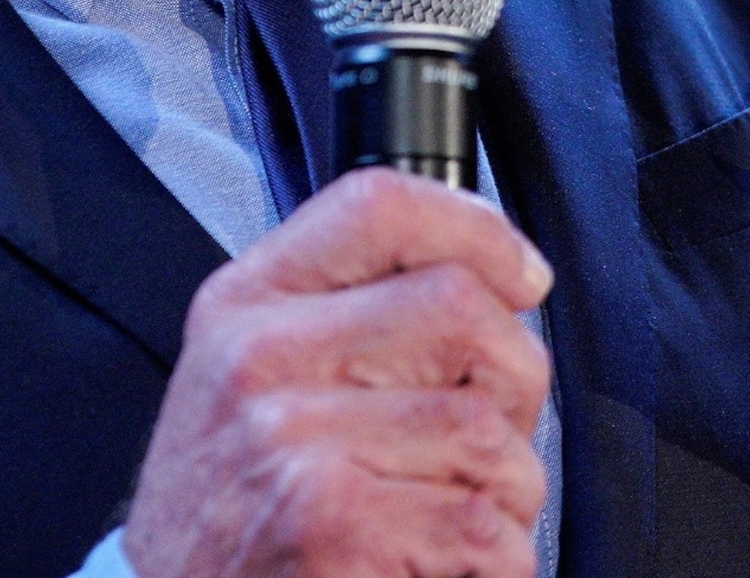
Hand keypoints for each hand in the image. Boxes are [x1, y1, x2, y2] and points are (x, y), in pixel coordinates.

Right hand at [123, 167, 555, 577]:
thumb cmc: (228, 513)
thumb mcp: (247, 382)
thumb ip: (341, 315)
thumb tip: (493, 280)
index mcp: (244, 306)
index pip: (379, 207)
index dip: (478, 230)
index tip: (521, 277)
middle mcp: (259, 359)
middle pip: (459, 310)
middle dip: (515, 379)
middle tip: (492, 433)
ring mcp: (290, 440)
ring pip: (486, 430)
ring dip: (505, 490)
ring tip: (456, 517)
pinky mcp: (327, 524)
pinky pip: (480, 526)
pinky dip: (496, 559)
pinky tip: (448, 567)